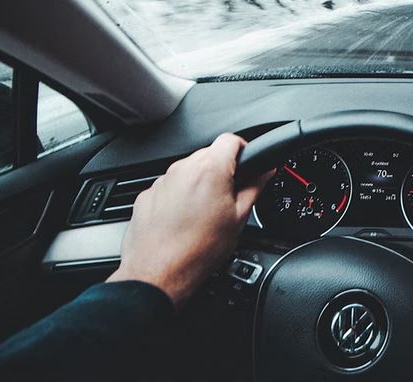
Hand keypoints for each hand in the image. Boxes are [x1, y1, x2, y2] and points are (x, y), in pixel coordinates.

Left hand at [107, 134, 269, 305]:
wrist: (159, 273)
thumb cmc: (198, 250)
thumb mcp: (238, 218)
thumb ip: (255, 188)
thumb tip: (265, 173)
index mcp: (210, 170)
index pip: (231, 140)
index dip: (243, 149)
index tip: (247, 164)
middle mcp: (183, 169)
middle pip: (209, 154)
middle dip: (222, 170)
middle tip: (229, 196)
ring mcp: (162, 181)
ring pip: (189, 170)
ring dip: (200, 183)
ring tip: (206, 213)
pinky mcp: (147, 195)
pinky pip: (170, 186)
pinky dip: (180, 196)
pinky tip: (185, 220)